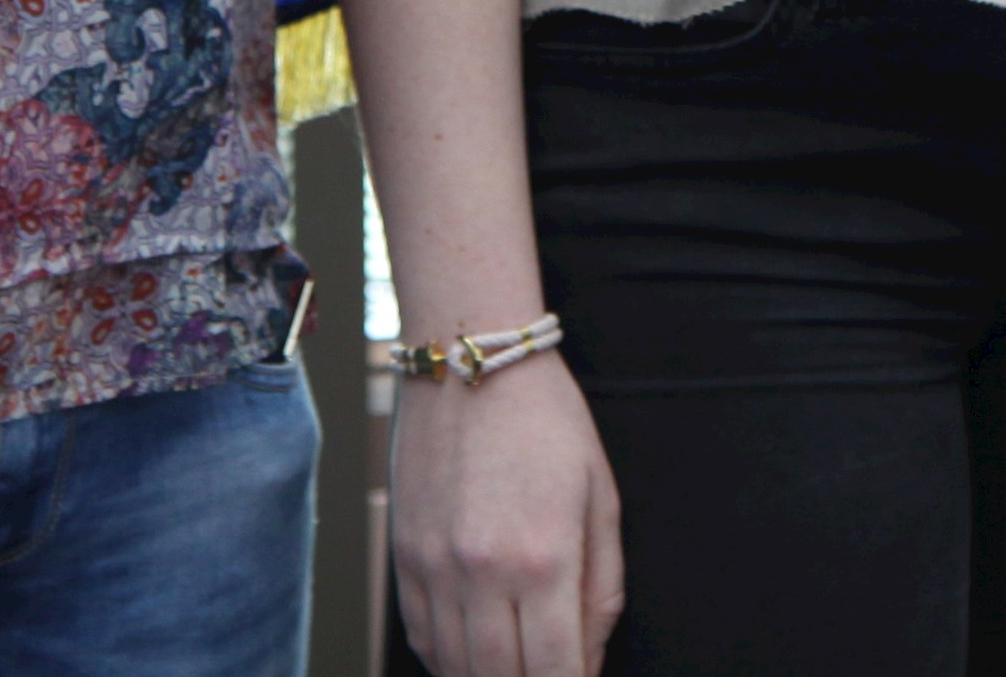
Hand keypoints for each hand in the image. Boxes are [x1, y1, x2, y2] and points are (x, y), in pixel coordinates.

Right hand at [388, 357, 625, 676]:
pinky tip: (473, 653)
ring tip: (516, 664)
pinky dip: (447, 659)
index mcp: (545, 559)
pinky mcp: (402, 556)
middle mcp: (482, 573)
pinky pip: (420, 637)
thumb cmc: (546, 421)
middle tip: (551, 672)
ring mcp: (434, 568)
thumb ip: (603, 590)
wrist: (469, 360)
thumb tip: (589, 659)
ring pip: (455, 669)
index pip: (555, 673)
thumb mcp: (601, 500)